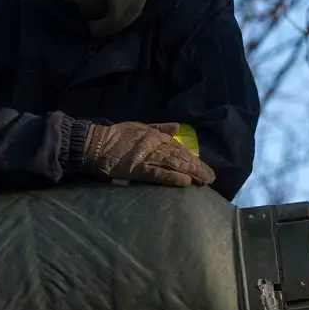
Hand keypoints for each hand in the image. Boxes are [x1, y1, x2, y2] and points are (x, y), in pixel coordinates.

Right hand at [81, 121, 214, 186]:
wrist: (97, 144)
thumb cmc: (118, 136)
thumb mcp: (141, 127)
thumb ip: (160, 128)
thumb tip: (177, 127)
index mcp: (157, 137)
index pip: (180, 149)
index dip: (193, 159)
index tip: (205, 168)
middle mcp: (156, 146)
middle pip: (180, 158)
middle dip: (197, 168)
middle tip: (211, 178)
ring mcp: (148, 157)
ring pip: (174, 165)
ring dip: (190, 173)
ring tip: (204, 181)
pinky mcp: (138, 169)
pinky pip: (158, 174)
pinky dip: (172, 178)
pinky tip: (185, 182)